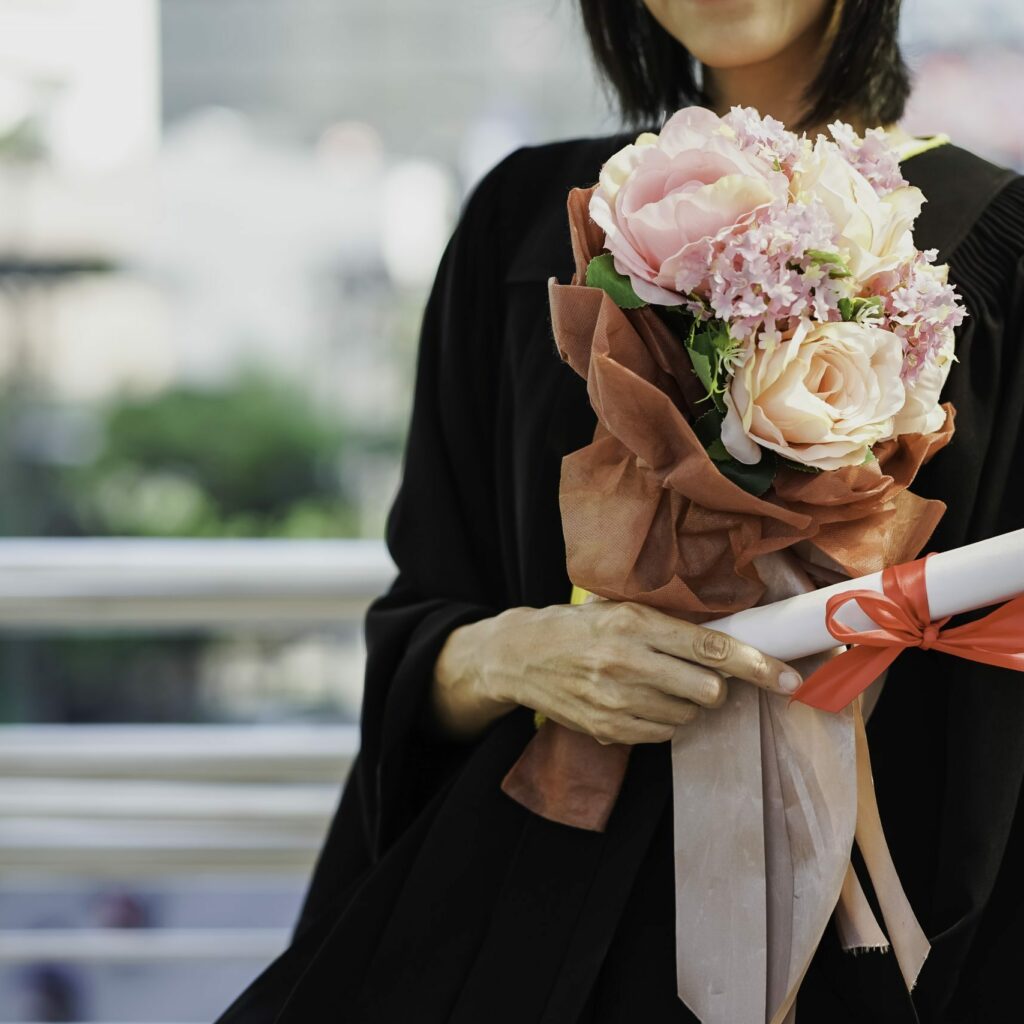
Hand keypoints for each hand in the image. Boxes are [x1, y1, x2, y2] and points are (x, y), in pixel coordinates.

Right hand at [430, 599, 801, 743]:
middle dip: (714, 687)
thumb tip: (731, 643)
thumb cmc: (578, 627)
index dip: (757, 665)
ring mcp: (616, 701)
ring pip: (688, 716)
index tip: (789, 677)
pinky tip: (639, 701)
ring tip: (656, 684)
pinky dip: (663, 720)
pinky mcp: (608, 729)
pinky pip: (663, 734)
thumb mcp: (620, 610)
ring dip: (686, 704)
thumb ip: (670, 624)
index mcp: (635, 624)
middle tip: (699, 675)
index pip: (711, 648)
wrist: (520, 656)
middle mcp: (627, 663)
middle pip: (708, 691)